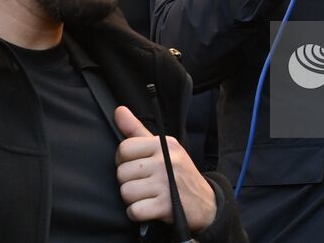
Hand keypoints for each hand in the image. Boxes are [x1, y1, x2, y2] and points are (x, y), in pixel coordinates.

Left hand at [113, 106, 216, 232]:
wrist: (205, 203)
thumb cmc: (178, 173)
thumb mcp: (162, 148)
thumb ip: (136, 130)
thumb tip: (118, 110)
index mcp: (163, 144)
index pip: (124, 148)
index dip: (123, 161)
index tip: (135, 167)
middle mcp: (165, 161)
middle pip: (122, 172)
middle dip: (128, 182)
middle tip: (143, 184)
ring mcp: (166, 183)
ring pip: (126, 192)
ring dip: (132, 199)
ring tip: (146, 196)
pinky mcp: (166, 206)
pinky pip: (134, 210)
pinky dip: (137, 214)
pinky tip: (147, 209)